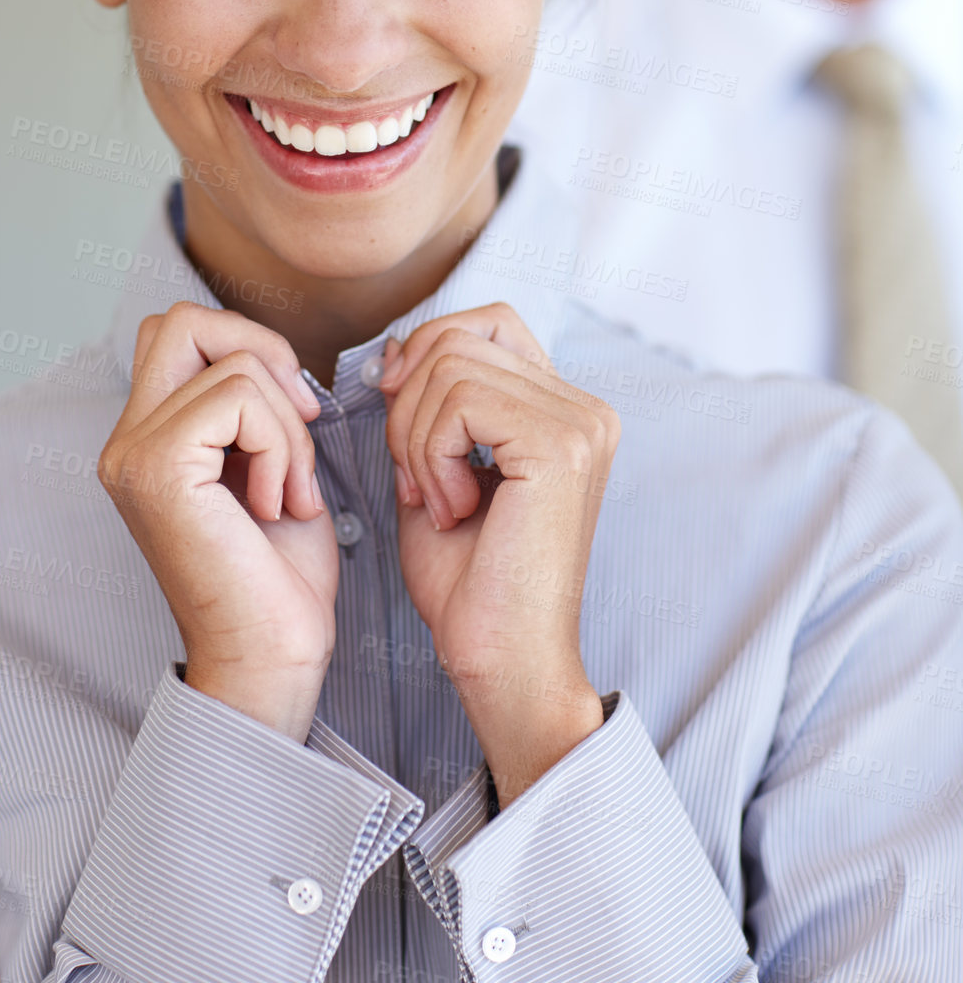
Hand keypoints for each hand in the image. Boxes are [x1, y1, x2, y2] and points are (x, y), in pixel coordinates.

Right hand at [99, 302, 337, 741]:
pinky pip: (238, 398)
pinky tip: (276, 504)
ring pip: (232, 364)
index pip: (177, 330)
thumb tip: (273, 353)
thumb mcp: (269, 463)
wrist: (272, 658)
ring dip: (288, 425)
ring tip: (288, 492)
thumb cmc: (279, 577)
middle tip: (300, 422)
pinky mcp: (158, 469)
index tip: (295, 410)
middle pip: (181, 320)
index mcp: (148, 438)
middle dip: (262, 352)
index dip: (246, 342)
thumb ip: (253, 405)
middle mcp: (125, 442)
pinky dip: (280, 445)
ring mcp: (133, 455)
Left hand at [381, 304, 618, 806]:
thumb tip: (399, 350)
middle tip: (416, 479)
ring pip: (451, 366)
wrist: (502, 663)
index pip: (489, 320)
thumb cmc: (471, 584)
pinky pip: (460, 401)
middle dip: (409, 404)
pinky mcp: (560, 445)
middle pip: (460, 337)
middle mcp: (587, 407)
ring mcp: (580, 423)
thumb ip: (430, 405)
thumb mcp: (437, 468)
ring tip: (438, 501)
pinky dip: (430, 453)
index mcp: (566, 410)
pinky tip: (452, 508)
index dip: (428, 349)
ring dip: (416, 437)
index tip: (396, 406)